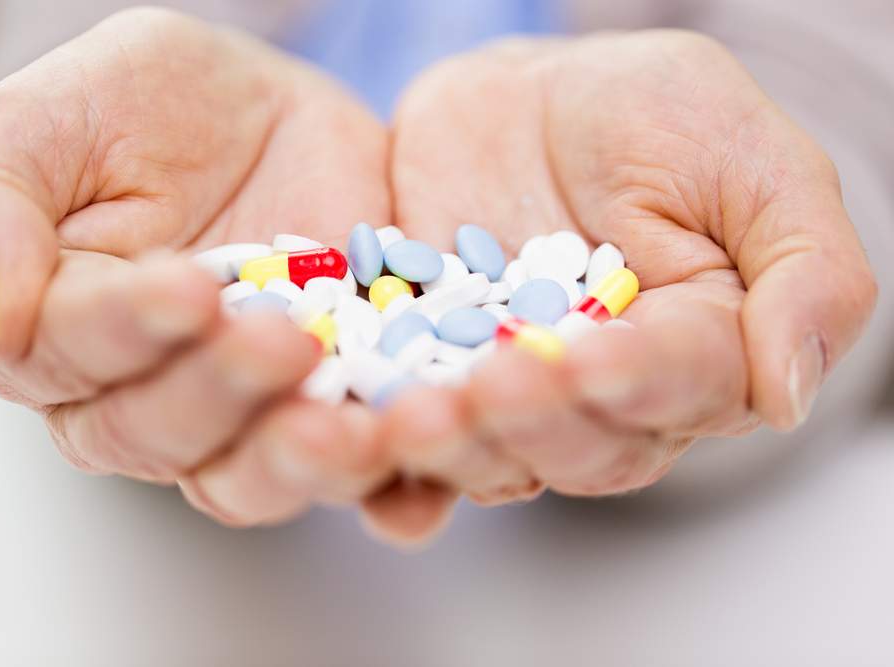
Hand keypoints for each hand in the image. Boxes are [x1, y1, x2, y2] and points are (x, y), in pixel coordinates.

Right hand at [0, 8, 393, 525]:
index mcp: (58, 328)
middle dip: (218, 393)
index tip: (188, 288)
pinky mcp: (330, 406)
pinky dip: (384, 473)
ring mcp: (243, 412)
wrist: (277, 115)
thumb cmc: (153, 108)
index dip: (122, 332)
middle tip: (279, 339)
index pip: (66, 355)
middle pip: (156, 434)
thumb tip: (1, 319)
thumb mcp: (56, 118)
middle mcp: (141, 392)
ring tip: (344, 431)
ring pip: (246, 477)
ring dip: (294, 463)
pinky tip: (410, 444)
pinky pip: (351, 467)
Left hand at [373, 31, 876, 535]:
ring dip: (454, 446)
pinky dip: (380, 436)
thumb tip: (792, 395)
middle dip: (536, 421)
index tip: (590, 357)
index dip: (635, 382)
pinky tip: (352, 428)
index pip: (680, 388)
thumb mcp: (747, 158)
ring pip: (491, 452)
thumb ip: (805, 269)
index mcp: (699, 352)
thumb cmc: (649, 116)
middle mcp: (605, 398)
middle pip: (581, 446)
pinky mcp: (431, 375)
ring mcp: (512, 393)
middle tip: (492, 385)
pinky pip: (407, 420)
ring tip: (412, 417)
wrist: (523, 98)